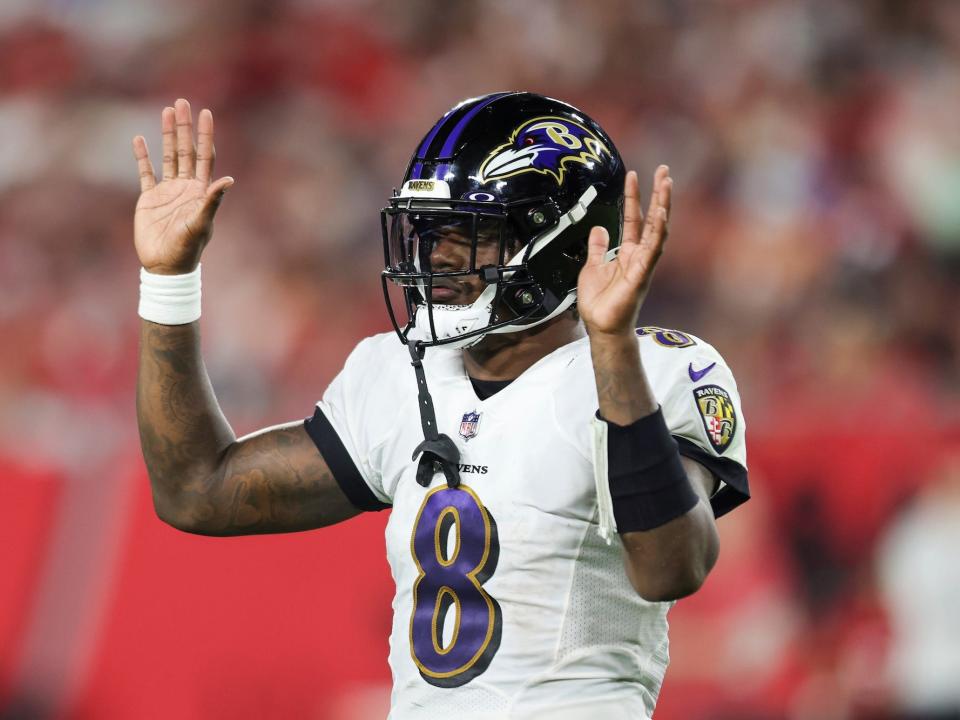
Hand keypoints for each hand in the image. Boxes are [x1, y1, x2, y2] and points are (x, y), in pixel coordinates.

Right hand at [132, 98, 233, 274]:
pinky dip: (142, 156)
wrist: (165, 266)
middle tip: (182, 102)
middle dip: (184, 127)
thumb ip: (212, 201)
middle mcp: (186, 187)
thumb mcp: (201, 223)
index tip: (206, 112)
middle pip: (185, 150)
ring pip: (168, 156)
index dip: (205, 135)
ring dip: (166, 134)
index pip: (204, 156)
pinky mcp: (150, 198)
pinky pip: (145, 172)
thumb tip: (229, 180)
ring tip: (167, 110)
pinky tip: (140, 139)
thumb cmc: (187, 248)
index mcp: (201, 190)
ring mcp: (168, 191)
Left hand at [577, 166, 671, 337]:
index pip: (634, 218)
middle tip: (664, 169)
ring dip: (663, 206)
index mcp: (628, 252)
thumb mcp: (592, 267)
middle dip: (658, 193)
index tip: (634, 175)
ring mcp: (643, 264)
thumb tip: (599, 229)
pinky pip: (653, 250)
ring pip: (658, 230)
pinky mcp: (642, 274)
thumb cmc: (599, 303)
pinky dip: (658, 231)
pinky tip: (662, 214)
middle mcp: (640, 255)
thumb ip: (597, 248)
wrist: (600, 327)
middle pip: (652, 218)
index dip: (634, 196)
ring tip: (666, 184)